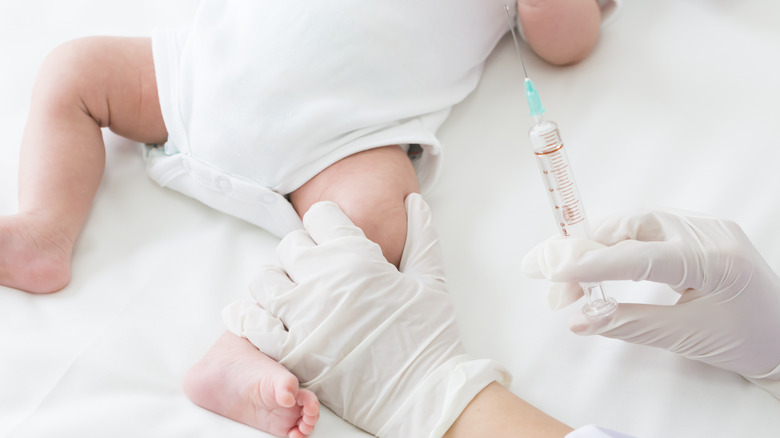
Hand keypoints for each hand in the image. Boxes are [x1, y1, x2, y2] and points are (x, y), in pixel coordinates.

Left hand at [223, 193, 510, 436]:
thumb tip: (414, 200)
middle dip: (302, 254)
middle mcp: (324, 281)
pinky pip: (253, 326)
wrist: (425, 395)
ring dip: (275, 284)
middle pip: (289, 246)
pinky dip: (251, 319)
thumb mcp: (432, 279)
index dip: (328, 226)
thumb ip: (421, 235)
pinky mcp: (292, 354)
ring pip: (263, 280)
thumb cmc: (431, 337)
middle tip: (316, 274)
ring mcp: (304, 318)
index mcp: (357, 258)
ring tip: (292, 297)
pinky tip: (262, 318)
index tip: (333, 242)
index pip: (320, 216)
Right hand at [522, 209, 779, 397]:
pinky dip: (614, 246)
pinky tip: (596, 265)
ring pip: (633, 224)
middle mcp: (708, 232)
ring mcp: (703, 227)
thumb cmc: (746, 341)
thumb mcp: (686, 338)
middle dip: (583, 250)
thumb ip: (628, 324)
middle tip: (545, 275)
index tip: (552, 271)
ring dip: (594, 247)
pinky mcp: (695, 232)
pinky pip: (645, 230)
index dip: (592, 262)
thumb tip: (578, 320)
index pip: (640, 255)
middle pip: (630, 227)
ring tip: (567, 279)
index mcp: (715, 260)